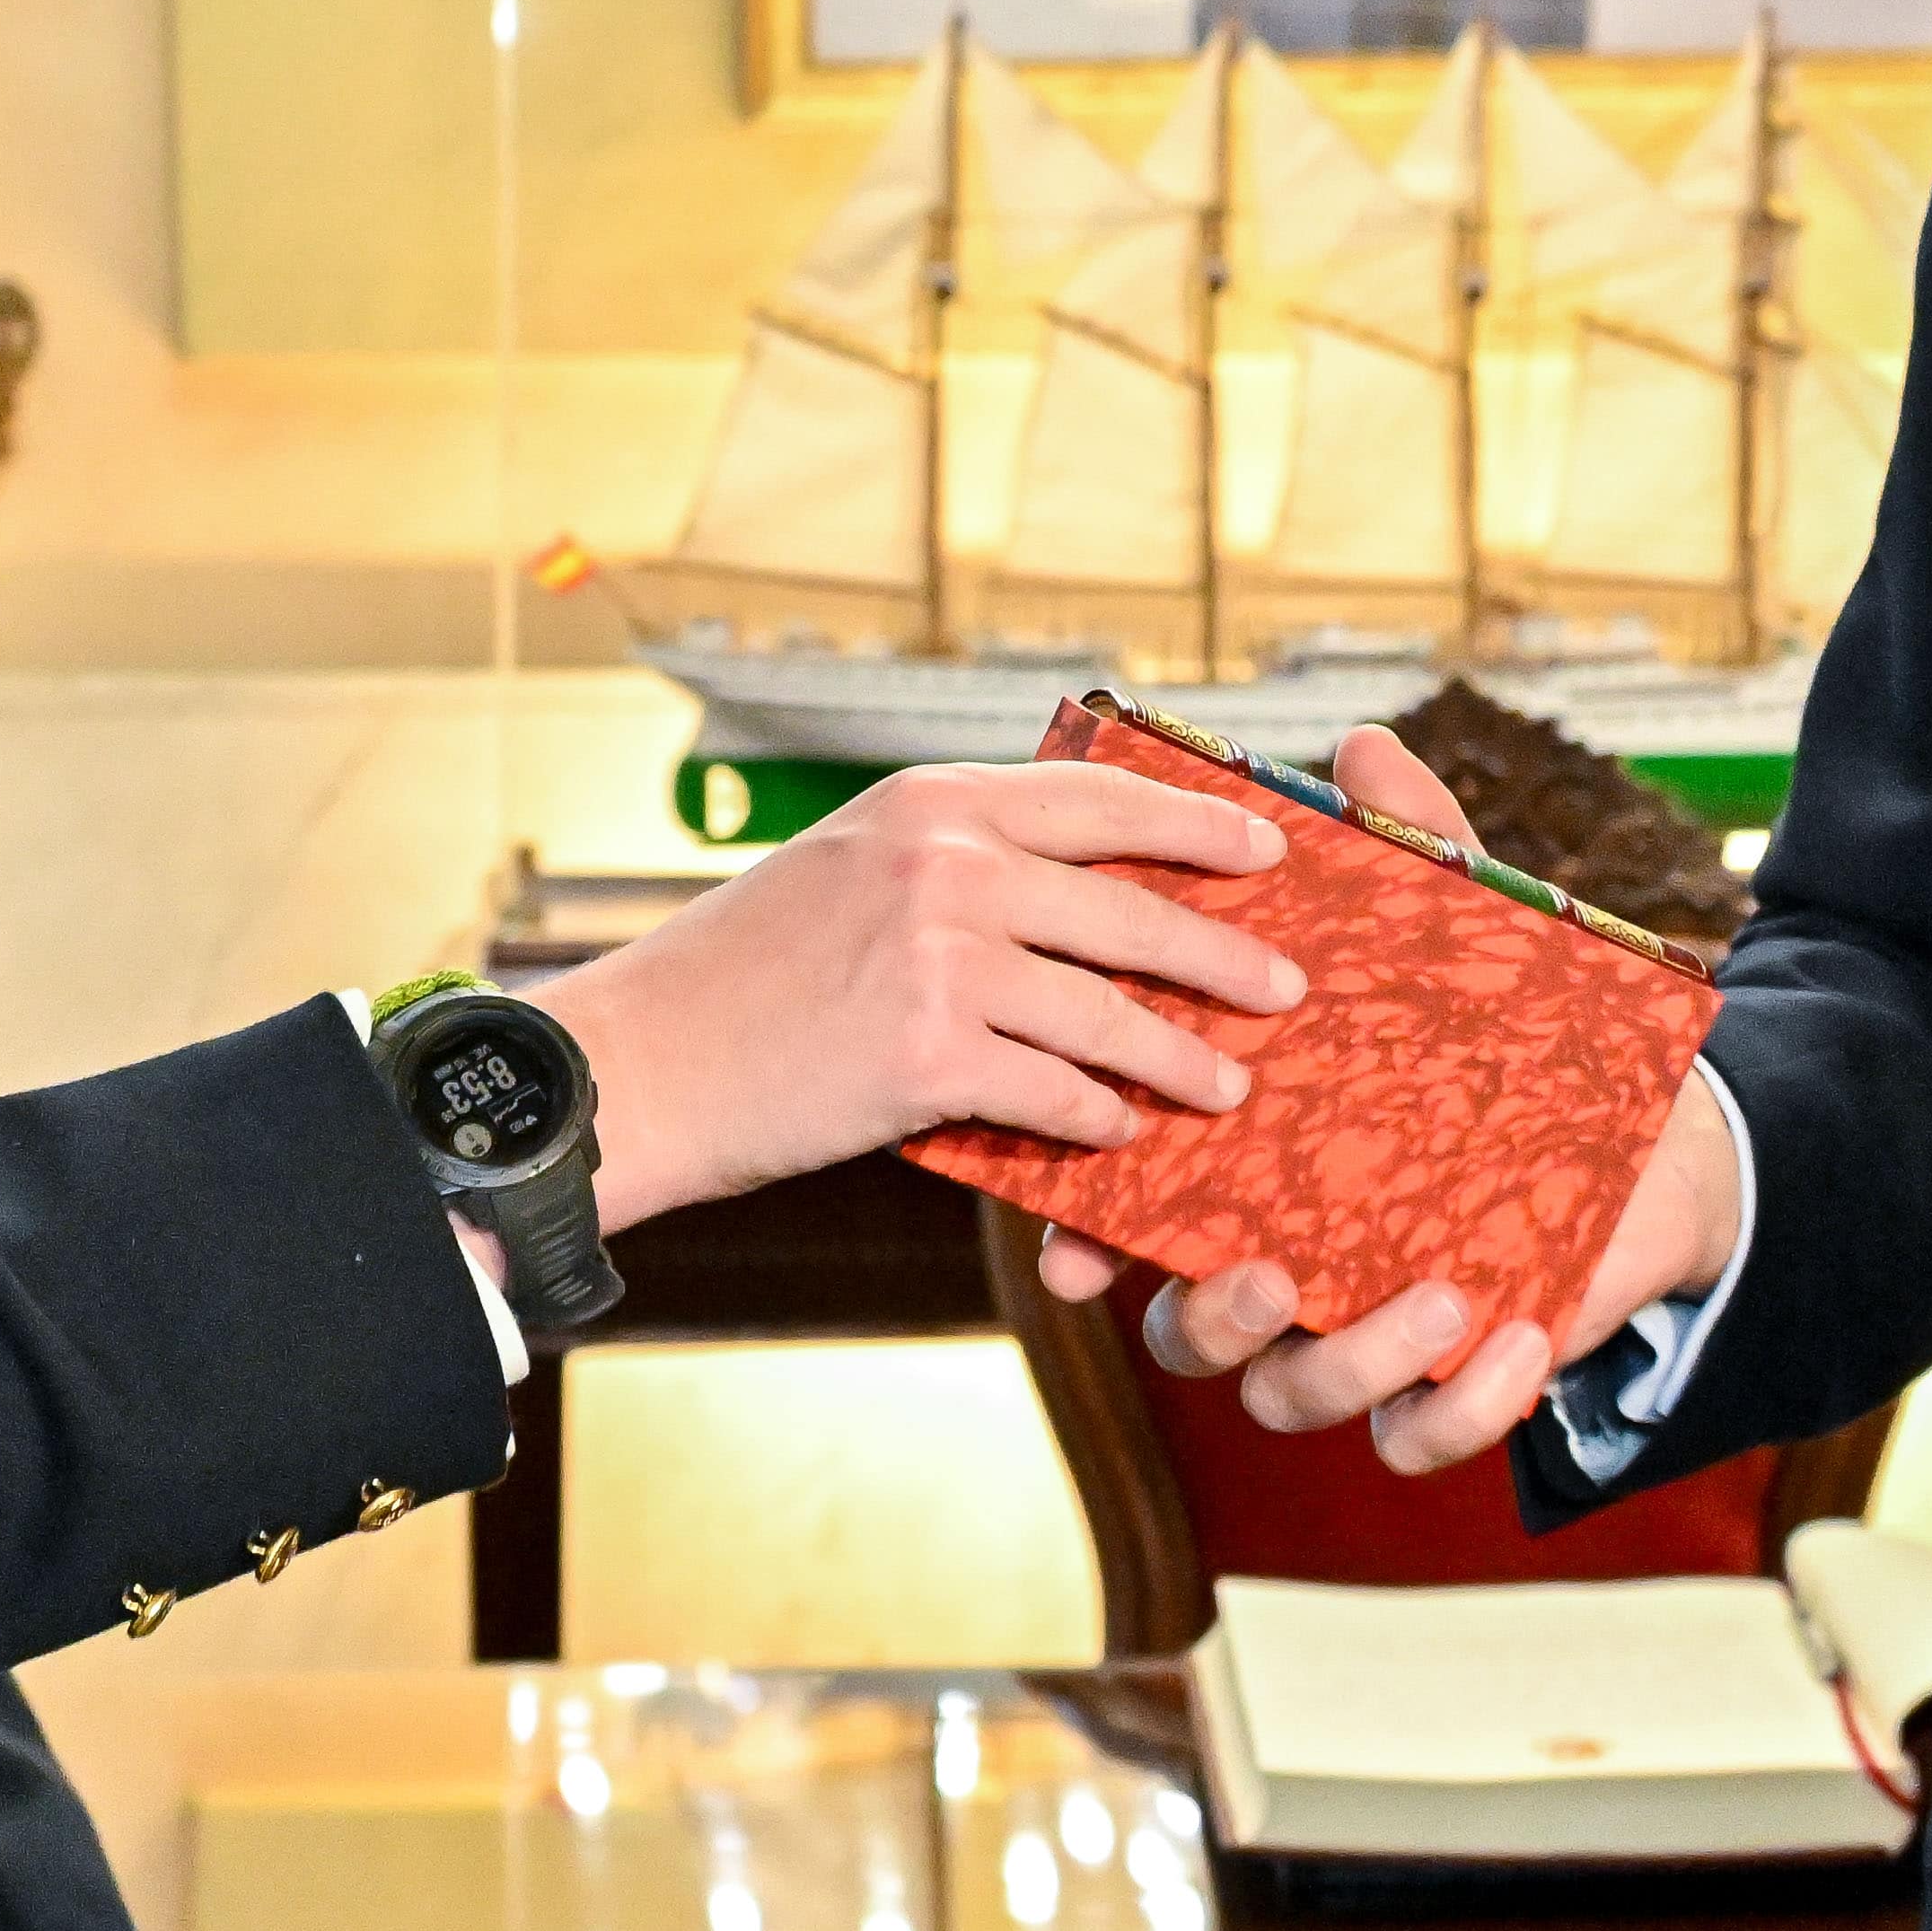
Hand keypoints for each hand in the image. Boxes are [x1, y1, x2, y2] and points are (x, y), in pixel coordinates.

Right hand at [561, 751, 1297, 1222]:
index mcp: (932, 804)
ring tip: (1230, 1085)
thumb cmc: (742, 976)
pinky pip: (1055, 1089)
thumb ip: (953, 861)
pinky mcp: (928, 1054)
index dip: (1198, 820)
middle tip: (1289, 986)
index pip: (1099, 797)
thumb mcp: (849, 868)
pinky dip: (1098, 1116)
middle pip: (1132, 906)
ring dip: (1181, 1056)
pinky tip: (1122, 1133)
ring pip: (1108, 1011)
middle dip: (1225, 952)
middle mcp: (945, 863)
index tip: (1271, 846)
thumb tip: (1071, 891)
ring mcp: (939, 955)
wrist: (642, 1061)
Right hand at [1036, 740, 1745, 1473]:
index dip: (1086, 1235)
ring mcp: (1362, 1340)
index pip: (1136, 1217)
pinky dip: (1462, 1411)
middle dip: (1208, 1312)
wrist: (1657, 1140)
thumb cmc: (1519, 1041)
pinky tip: (1518, 1339)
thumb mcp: (1470, 947)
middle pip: (1188, 1335)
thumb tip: (1362, 749)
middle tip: (1260, 1265)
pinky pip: (1424, 1438)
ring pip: (1294, 1400)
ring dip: (1354, 1360)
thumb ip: (1417, 854)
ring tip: (1438, 1295)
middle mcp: (1285, 1270)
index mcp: (1252, 1174)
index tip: (1076, 1238)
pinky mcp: (1453, 1387)